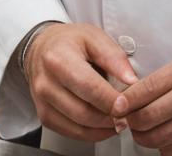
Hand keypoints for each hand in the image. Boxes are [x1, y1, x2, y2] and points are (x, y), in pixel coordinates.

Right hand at [23, 23, 137, 142]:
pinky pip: (71, 133)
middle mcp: (46, 82)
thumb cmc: (69, 41)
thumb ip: (114, 57)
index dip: (109, 99)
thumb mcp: (94, 37)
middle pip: (83, 111)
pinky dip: (92, 134)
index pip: (87, 85)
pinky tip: (103, 125)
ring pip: (78, 127)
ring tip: (119, 120)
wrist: (41, 48)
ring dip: (103, 129)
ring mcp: (42, 102)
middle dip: (110, 118)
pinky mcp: (44, 116)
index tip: (127, 105)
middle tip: (128, 115)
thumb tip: (131, 80)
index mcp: (59, 58)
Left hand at [120, 47, 171, 155]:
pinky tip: (171, 137)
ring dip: (149, 138)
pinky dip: (170, 149)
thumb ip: (165, 76)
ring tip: (148, 130)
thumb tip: (138, 92)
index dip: (123, 102)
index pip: (143, 92)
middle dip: (132, 124)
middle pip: (147, 122)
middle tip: (129, 121)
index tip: (116, 107)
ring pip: (160, 143)